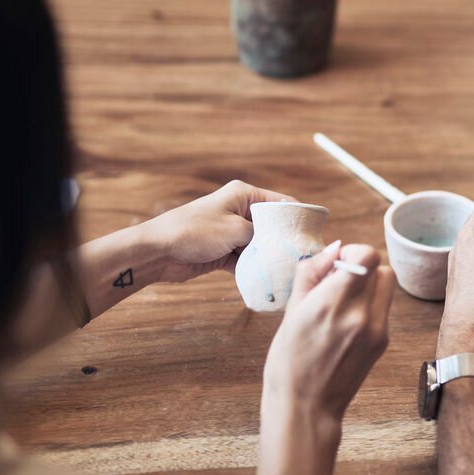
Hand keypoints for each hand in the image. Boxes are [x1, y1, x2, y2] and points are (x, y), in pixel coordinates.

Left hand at [141, 180, 295, 282]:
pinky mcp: (224, 251)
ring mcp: (232, 232)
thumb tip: (281, 245)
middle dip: (286, 241)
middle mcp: (240, 211)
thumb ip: (262, 236)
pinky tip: (269, 279)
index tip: (316, 234)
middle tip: (305, 257)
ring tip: (290, 270)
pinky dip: (255, 269)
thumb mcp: (235, 230)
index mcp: (244, 195)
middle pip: (272, 226)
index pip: (281, 203)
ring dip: (270, 257)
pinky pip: (246, 260)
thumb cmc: (194, 231)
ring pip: (260, 245)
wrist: (158, 251)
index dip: (299, 217)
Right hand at [262, 243, 394, 423]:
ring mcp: (376, 331)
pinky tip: (347, 322)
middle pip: (382, 268)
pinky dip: (370, 305)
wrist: (305, 407)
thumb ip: (312, 273)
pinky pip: (383, 308)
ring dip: (370, 284)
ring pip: (387, 286)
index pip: (368, 256)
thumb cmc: (289, 360)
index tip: (337, 264)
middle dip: (362, 267)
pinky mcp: (383, 343)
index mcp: (333, 304)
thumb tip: (333, 249)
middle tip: (340, 281)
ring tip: (344, 300)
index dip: (353, 252)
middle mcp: (361, 315)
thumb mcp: (291, 311)